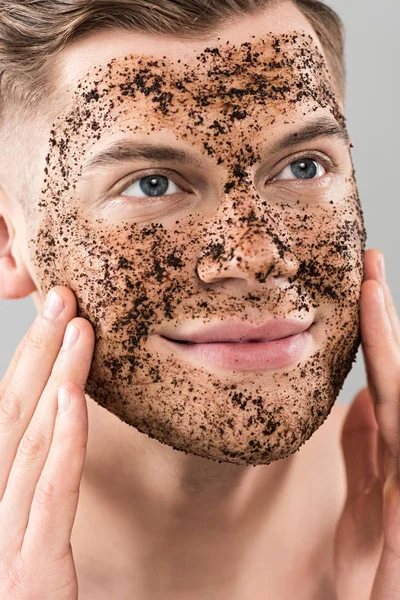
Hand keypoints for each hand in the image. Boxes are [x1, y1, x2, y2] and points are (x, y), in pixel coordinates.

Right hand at [0, 287, 94, 598]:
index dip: (27, 357)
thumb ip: (33, 474)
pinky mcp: (34, 570)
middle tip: (61, 296)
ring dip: (56, 377)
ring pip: (31, 440)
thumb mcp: (20, 523)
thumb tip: (53, 414)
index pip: (7, 411)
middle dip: (36, 349)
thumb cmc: (22, 588)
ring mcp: (4, 536)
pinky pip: (51, 493)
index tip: (52, 313)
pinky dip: (65, 441)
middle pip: (12, 412)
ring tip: (77, 327)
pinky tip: (75, 398)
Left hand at [334, 249, 399, 598]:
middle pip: (395, 373)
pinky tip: (385, 364)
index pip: (383, 378)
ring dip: (388, 342)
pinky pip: (399, 436)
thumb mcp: (365, 502)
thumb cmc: (374, 572)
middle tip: (370, 264)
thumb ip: (364, 449)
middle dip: (383, 316)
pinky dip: (395, 386)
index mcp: (394, 452)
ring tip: (372, 290)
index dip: (375, 330)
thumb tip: (360, 396)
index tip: (365, 285)